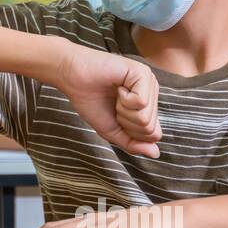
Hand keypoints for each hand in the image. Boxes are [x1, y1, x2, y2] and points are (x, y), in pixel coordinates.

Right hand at [54, 42, 161, 157]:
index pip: (154, 135)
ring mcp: (149, 82)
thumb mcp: (112, 130)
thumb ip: (132, 144)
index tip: (116, 116)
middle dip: (125, 122)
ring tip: (115, 95)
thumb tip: (156, 154)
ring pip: (146, 117)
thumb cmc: (90, 100)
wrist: (72, 78)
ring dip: (123, 111)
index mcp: (148, 106)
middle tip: (113, 104)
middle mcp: (152, 93)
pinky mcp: (143, 73)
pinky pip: (141, 102)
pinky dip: (123, 100)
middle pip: (150, 128)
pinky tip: (117, 87)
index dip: (130, 132)